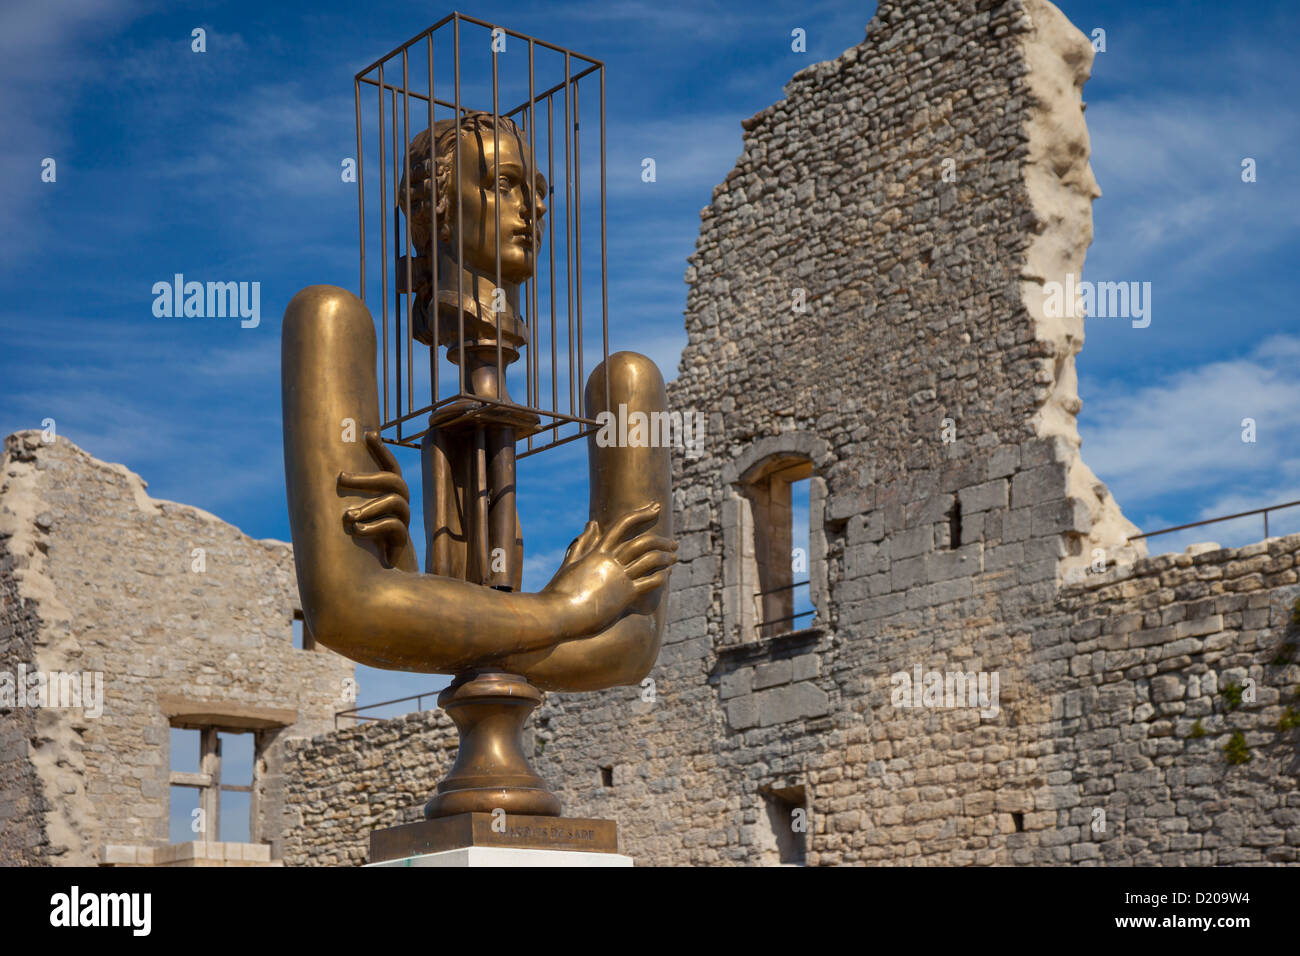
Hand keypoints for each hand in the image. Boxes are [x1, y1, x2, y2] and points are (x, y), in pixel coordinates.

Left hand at [338, 429, 410, 566]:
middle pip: (392, 480)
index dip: (382, 451)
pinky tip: (356, 531)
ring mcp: (403, 521)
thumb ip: (344, 501)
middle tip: (340, 477)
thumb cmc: (359, 542)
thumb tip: (313, 479)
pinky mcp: (401, 541)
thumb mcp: (353, 518)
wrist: (376, 574)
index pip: (390, 467)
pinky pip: (394, 527)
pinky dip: (374, 527)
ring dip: (369, 506)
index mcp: (388, 494)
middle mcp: (399, 504)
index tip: (369, 434)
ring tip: (348, 517)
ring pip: (394, 502)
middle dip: (366, 477)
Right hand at [543, 502, 676, 637]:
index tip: (654, 507)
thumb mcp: (571, 562)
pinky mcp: (625, 596)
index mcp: (598, 551)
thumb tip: (592, 523)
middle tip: (674, 542)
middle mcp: (611, 561)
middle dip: (662, 540)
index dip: (641, 513)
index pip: (623, 524)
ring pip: (651, 560)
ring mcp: (619, 578)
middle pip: (643, 542)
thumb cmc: (560, 590)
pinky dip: (661, 577)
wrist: (558, 613)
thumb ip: (584, 543)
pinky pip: (650, 582)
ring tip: (674, 558)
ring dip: (666, 557)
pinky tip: (666, 575)